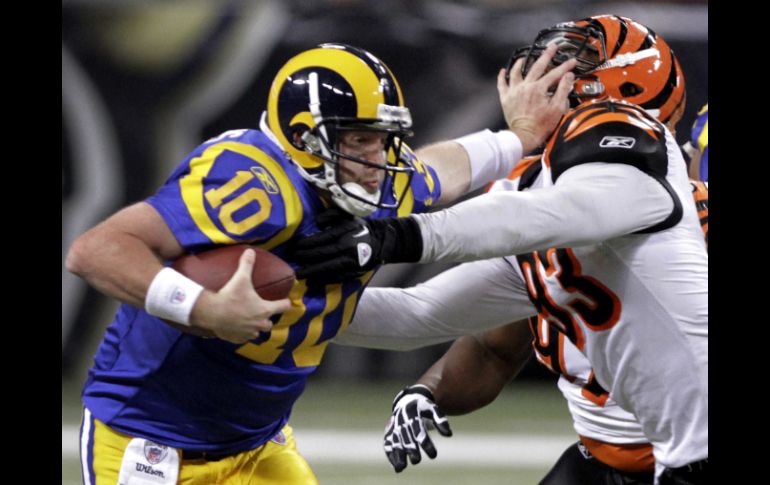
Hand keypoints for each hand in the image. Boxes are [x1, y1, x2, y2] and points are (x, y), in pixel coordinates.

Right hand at [190, 249, 290, 342]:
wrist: (212, 313)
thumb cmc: (230, 296)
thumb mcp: (240, 278)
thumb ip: (247, 264)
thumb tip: (251, 251)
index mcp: (265, 309)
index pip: (283, 306)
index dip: (284, 302)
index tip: (284, 300)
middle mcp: (260, 324)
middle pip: (270, 323)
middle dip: (267, 318)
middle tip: (261, 311)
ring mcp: (249, 333)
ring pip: (257, 332)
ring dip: (255, 327)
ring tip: (248, 320)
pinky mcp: (237, 338)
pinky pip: (243, 338)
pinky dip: (242, 333)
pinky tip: (237, 327)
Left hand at [290, 208, 422, 284]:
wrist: (380, 241)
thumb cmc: (359, 227)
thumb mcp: (347, 216)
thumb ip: (331, 216)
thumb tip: (317, 222)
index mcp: (345, 233)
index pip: (321, 240)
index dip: (306, 244)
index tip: (294, 247)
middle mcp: (347, 248)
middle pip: (322, 255)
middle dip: (305, 258)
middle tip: (291, 260)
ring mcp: (351, 263)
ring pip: (328, 269)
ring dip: (312, 272)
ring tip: (298, 274)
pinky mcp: (354, 273)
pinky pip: (337, 278)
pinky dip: (324, 281)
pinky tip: (312, 282)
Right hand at [383, 385, 452, 472]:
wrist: (407, 401)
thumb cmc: (423, 408)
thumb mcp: (433, 409)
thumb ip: (441, 420)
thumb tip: (449, 434)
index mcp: (412, 413)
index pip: (418, 429)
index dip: (425, 443)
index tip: (433, 455)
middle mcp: (401, 420)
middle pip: (405, 437)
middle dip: (410, 449)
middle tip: (417, 460)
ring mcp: (394, 427)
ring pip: (394, 441)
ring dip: (397, 454)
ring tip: (402, 467)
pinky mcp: (389, 432)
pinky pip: (387, 443)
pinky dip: (390, 455)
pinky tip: (396, 466)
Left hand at [499, 43, 575, 152]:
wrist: (523, 136)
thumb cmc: (540, 126)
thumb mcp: (557, 108)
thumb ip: (562, 90)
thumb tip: (568, 77)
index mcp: (539, 89)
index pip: (555, 73)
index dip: (565, 67)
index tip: (572, 62)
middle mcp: (525, 86)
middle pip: (537, 66)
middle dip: (547, 55)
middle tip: (552, 47)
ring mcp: (514, 91)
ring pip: (517, 72)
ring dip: (521, 63)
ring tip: (525, 57)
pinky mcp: (506, 98)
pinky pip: (502, 84)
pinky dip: (503, 76)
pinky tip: (504, 70)